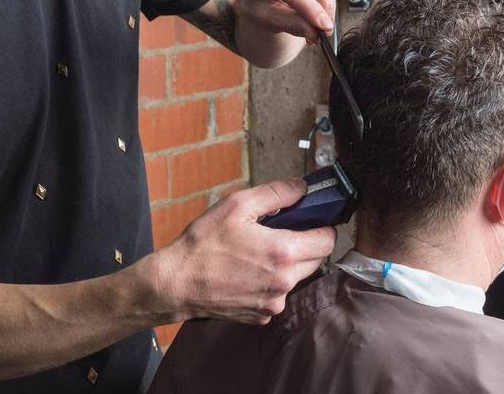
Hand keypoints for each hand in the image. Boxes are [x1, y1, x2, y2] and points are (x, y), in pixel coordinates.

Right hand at [154, 178, 335, 323]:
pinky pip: (278, 295)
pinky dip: (269, 283)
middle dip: (304, 244)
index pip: (327, 240)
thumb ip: (276, 193)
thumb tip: (302, 187)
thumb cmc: (203, 244)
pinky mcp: (262, 316)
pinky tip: (247, 273)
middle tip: (279, 233)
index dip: (322, 227)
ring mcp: (274, 302)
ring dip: (286, 265)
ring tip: (257, 254)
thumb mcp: (236, 205)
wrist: (176, 283)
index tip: (310, 221)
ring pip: (297, 278)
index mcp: (283, 252)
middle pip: (316, 260)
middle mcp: (284, 282)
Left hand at [238, 0, 337, 43]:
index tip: (323, 26)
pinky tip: (319, 5)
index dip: (310, 8)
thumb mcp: (265, 17)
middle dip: (325, 3)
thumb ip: (289, 23)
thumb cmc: (259, 2)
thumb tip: (313, 32)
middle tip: (327, 28)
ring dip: (328, 1)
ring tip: (318, 21)